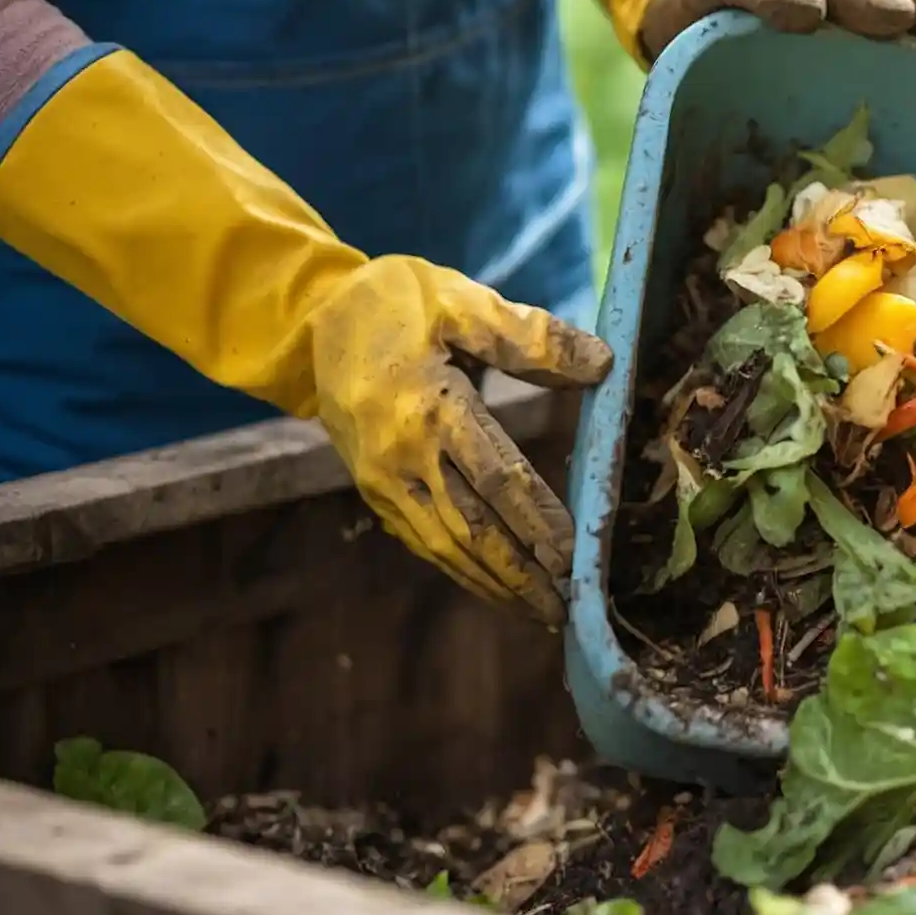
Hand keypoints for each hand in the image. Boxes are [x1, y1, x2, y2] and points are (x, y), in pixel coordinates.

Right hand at [305, 257, 613, 626]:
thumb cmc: (397, 302)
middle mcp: (404, 456)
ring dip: (495, 584)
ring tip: (541, 613)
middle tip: (568, 609)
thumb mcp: (461, 301)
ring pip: (446, 546)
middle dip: (522, 573)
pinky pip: (422, 540)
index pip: (498, 478)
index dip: (539, 521)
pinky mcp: (373, 490)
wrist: (313, 319)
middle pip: (473, 528)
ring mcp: (384, 480)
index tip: (577, 554)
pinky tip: (495, 588)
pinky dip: (461, 570)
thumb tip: (603, 364)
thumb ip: (530, 336)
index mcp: (432, 407)